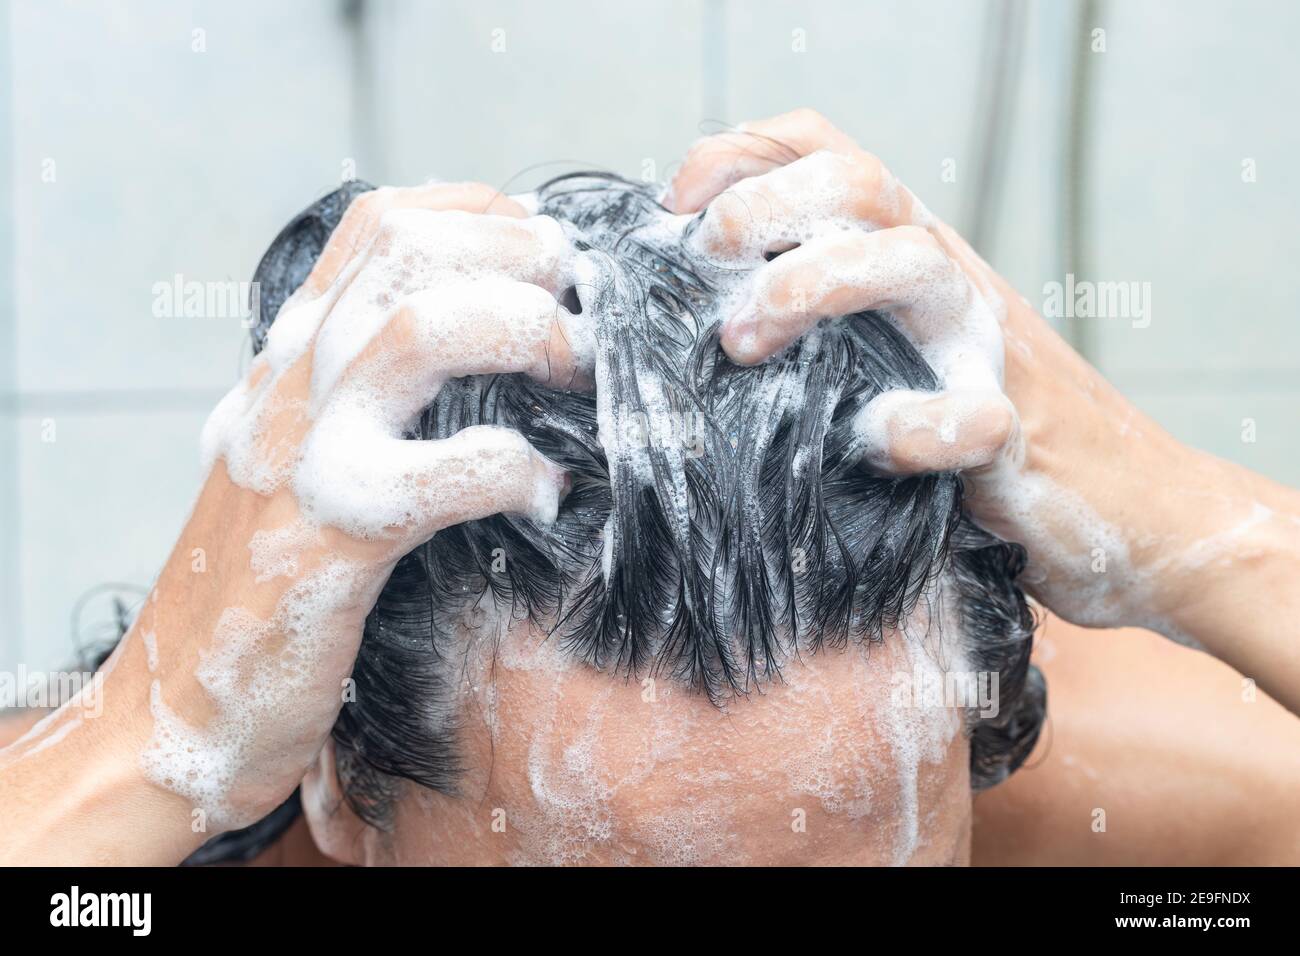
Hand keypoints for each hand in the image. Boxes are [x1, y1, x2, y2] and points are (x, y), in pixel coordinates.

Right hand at [0, 183, 588, 861]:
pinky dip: (513, 468)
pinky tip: (544, 489)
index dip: (482, 214)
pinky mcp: (332, 541)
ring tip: (578, 371)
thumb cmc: (262, 585)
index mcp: (290, 360)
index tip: (545, 248)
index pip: (381, 226)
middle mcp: (289, 387)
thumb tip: (465, 347)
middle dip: (520, 258)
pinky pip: (443, 473)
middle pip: (409, 253)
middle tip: (585, 303)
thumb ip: (357, 395)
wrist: (175, 709)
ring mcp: (303, 457)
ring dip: (525, 332)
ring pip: (420, 332)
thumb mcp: (295, 456)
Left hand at [667, 110, 1299, 708]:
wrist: (1139, 513)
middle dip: (763, 208)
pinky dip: (916, 426)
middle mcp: (948, 283)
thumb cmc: (986, 443)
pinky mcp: (1016, 436)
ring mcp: (986, 350)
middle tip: (702, 264)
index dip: (741, 158)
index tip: (674, 210)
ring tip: (741, 344)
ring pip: (908, 262)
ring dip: (809, 285)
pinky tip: (876, 442)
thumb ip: (825, 333)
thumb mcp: (893, 362)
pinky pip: (970, 414)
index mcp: (906, 259)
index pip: (826, 153)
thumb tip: (695, 326)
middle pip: (858, 183)